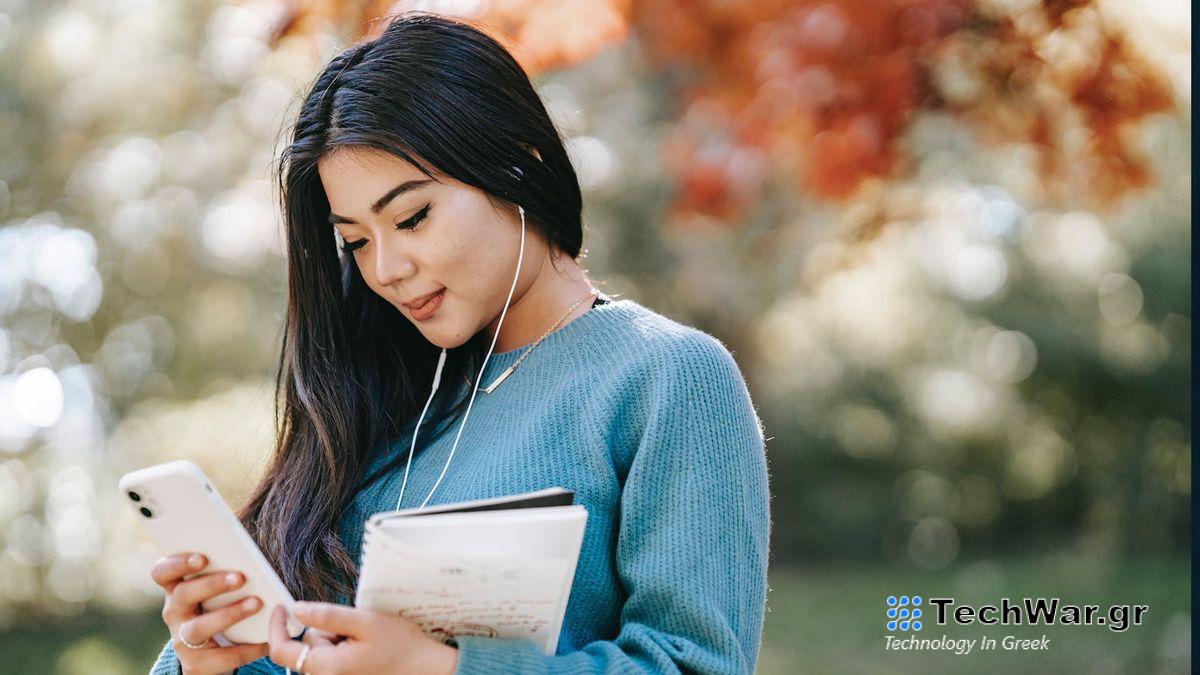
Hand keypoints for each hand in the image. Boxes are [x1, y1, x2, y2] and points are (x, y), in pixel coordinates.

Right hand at [151, 553, 268, 674]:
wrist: (211, 657)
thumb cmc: (218, 609)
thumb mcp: (216, 593)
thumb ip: (226, 574)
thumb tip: (253, 562)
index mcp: (176, 589)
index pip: (162, 572)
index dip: (178, 563)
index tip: (202, 557)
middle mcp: (174, 613)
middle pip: (183, 595)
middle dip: (212, 584)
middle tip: (240, 577)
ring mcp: (182, 640)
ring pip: (199, 627)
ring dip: (229, 614)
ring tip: (257, 603)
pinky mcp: (196, 664)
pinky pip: (221, 657)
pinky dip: (245, 649)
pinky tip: (265, 641)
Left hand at [267, 602, 458, 674]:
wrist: (424, 667)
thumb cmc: (400, 646)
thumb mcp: (364, 622)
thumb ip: (328, 616)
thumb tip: (296, 609)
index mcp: (326, 667)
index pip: (281, 651)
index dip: (276, 626)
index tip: (282, 606)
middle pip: (305, 645)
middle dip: (323, 630)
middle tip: (354, 627)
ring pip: (319, 649)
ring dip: (336, 637)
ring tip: (363, 638)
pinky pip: (331, 656)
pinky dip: (342, 646)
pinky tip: (363, 646)